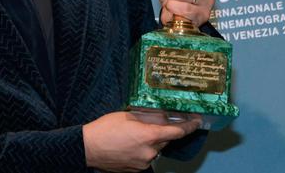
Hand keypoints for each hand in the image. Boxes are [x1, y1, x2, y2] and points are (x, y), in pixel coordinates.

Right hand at [82, 111, 199, 171]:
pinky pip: (146, 157)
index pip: (176, 132)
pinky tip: (128, 144)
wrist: (87, 148)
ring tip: (131, 135)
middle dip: (160, 132)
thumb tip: (163, 117)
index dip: (189, 126)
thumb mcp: (126, 116)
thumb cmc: (104, 129)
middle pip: (164, 140)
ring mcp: (144, 163)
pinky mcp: (137, 169)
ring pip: (155, 149)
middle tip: (148, 123)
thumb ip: (147, 117)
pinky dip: (142, 150)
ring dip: (149, 141)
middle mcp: (150, 152)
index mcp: (148, 136)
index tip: (197, 121)